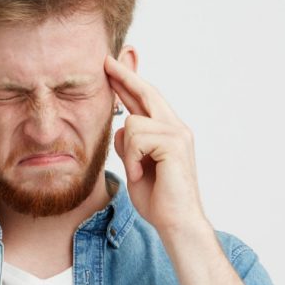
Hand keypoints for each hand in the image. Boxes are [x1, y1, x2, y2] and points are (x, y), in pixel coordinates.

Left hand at [104, 55, 207, 234]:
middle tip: (106, 61)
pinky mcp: (174, 142)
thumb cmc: (158, 200)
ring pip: (133, 122)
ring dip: (128, 151)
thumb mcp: (136, 166)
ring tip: (139, 172)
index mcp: (169, 133)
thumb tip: (122, 125)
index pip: (147, 100)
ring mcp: (178, 133)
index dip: (129, 82)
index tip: (112, 67)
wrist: (176, 223)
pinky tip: (143, 174)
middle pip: (146, 92)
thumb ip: (131, 145)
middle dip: (124, 76)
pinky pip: (136, 136)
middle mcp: (176, 128)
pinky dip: (133, 158)